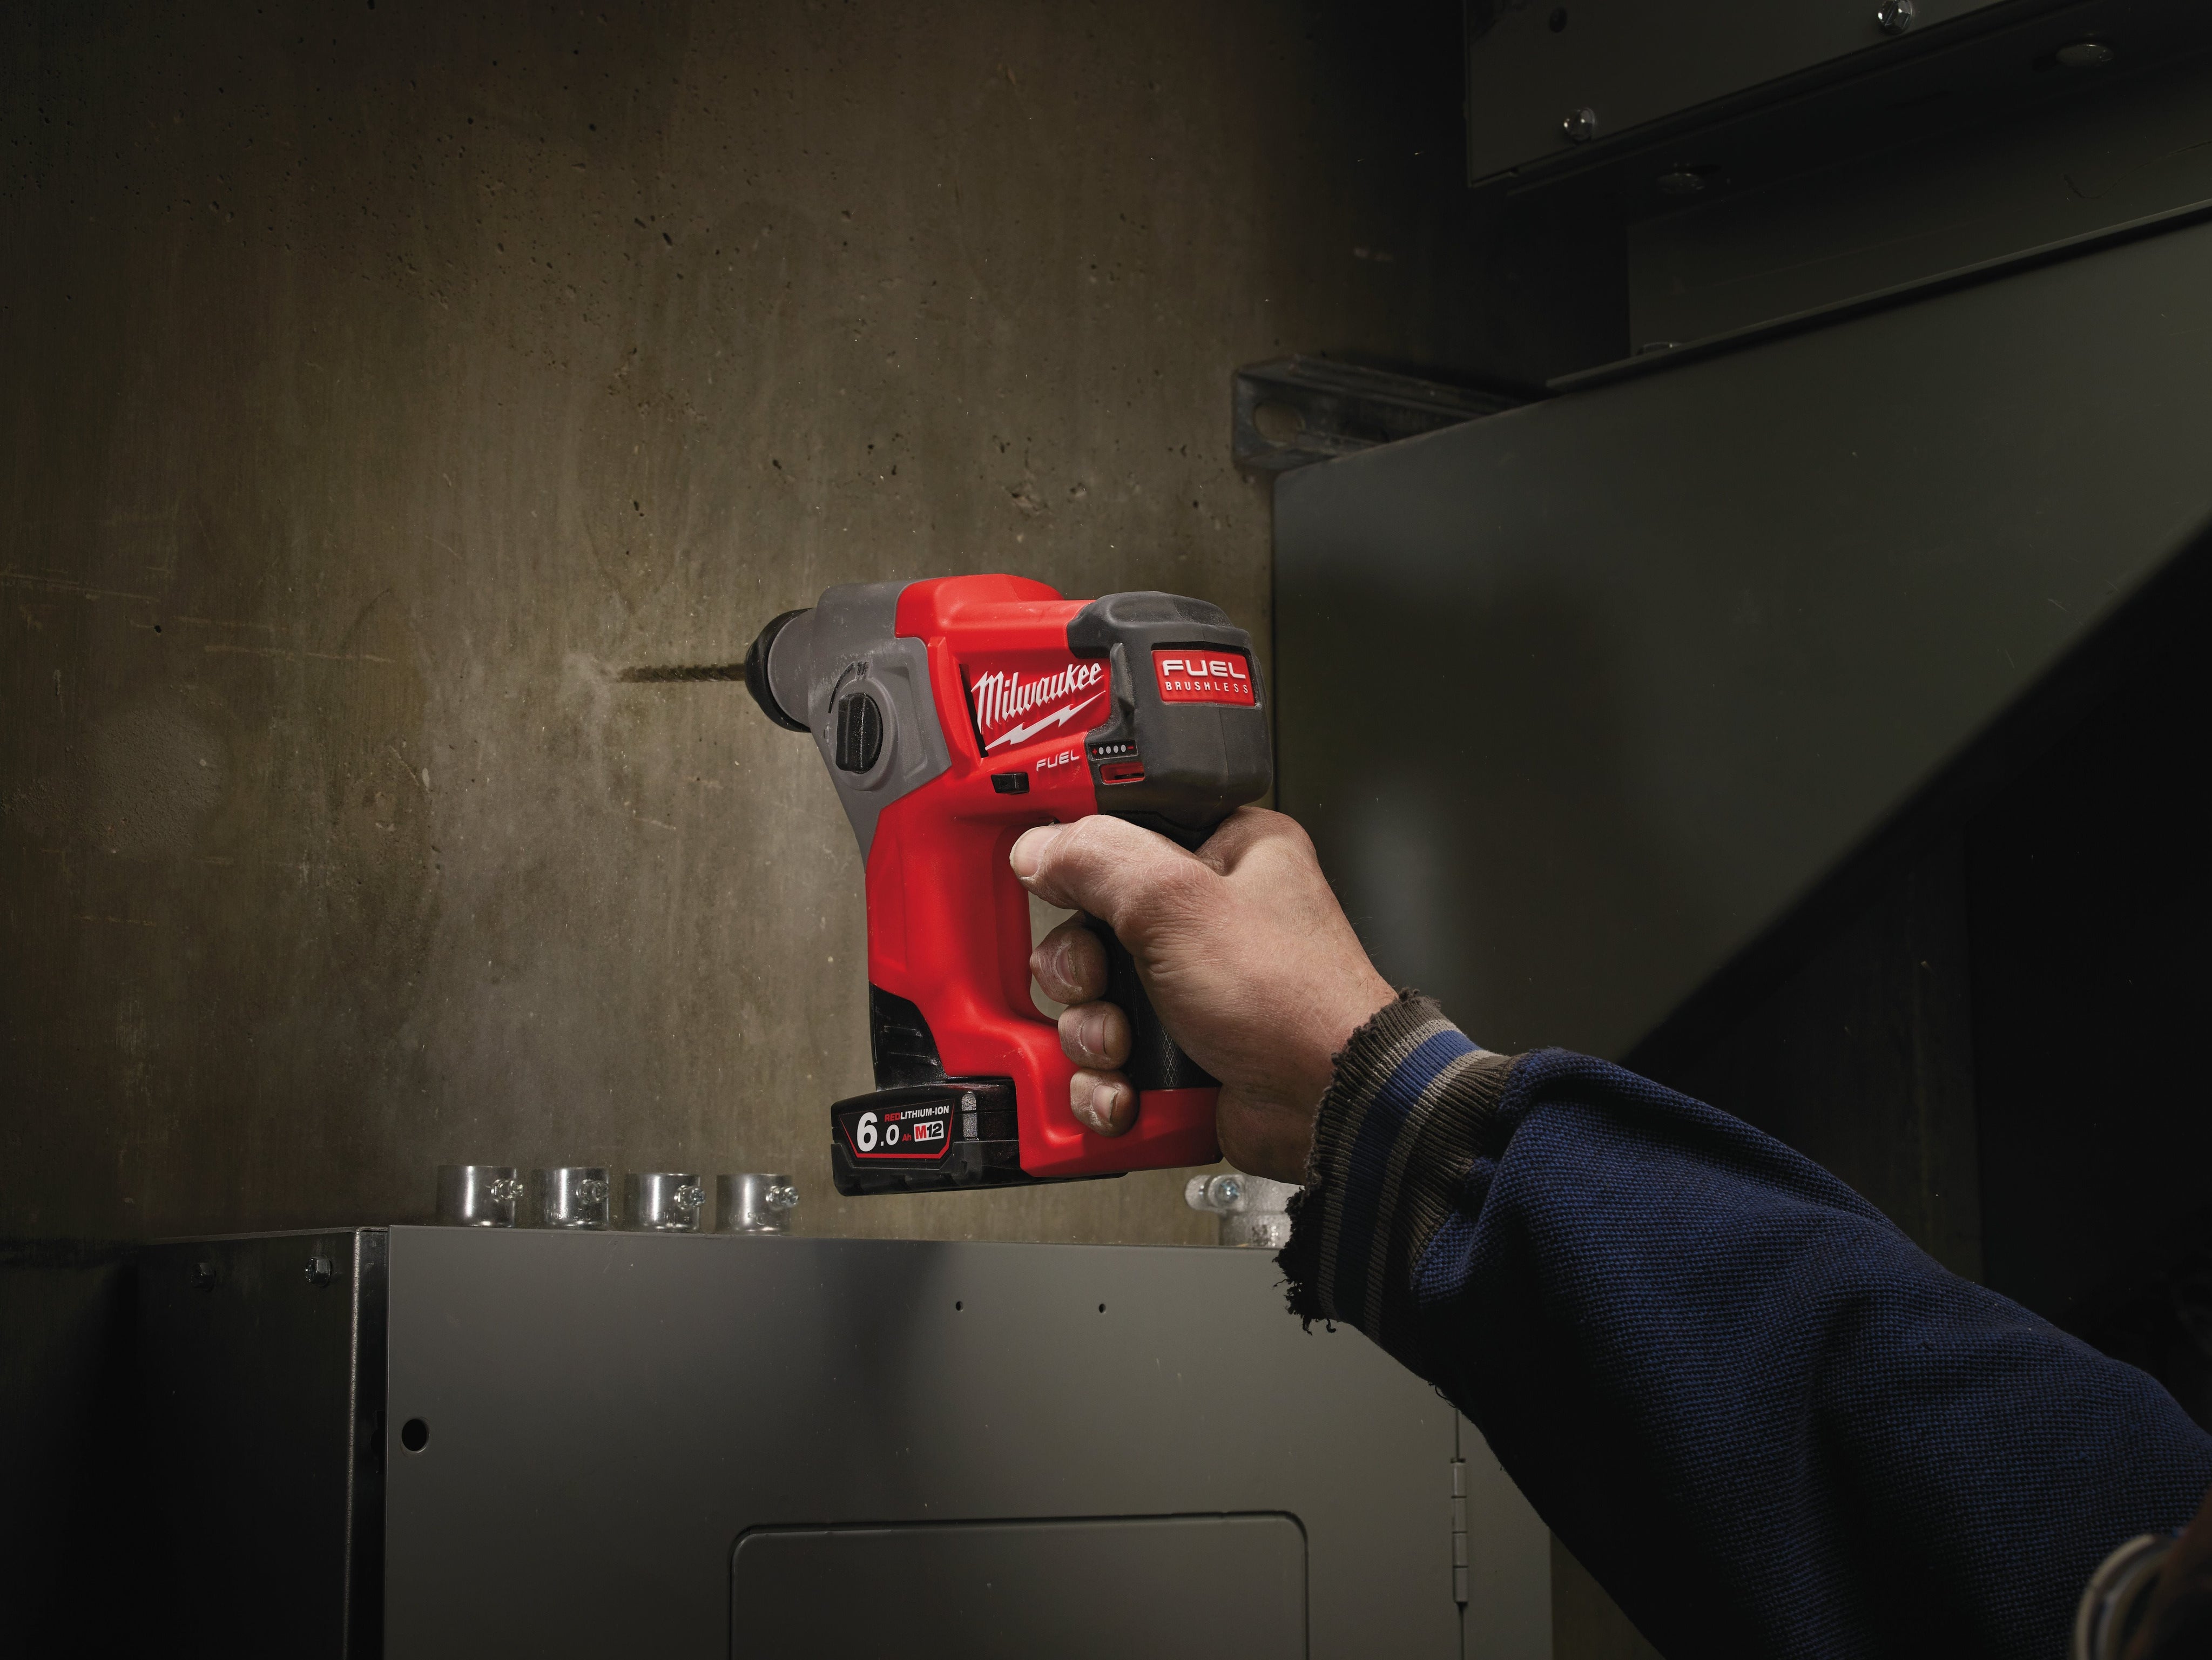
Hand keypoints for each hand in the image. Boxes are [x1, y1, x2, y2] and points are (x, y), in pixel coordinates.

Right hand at [1009, 807, 1393, 1182]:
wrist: (1326, 1107)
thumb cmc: (1292, 999)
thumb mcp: (1180, 901)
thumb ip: (1098, 860)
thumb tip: (1040, 848)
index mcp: (1223, 854)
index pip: (1122, 833)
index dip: (1074, 858)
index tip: (1041, 880)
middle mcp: (1205, 920)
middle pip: (1089, 926)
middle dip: (1078, 971)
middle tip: (1097, 982)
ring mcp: (1190, 992)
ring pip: (1090, 1002)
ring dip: (1091, 1034)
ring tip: (1124, 1048)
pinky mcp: (1178, 1054)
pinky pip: (1107, 1063)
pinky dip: (1105, 1085)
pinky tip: (1129, 1092)